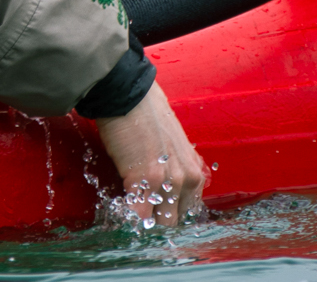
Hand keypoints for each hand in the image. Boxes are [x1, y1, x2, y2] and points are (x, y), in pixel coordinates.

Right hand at [94, 82, 206, 227]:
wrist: (128, 94)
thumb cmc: (147, 114)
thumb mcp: (173, 143)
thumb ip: (176, 167)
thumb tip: (167, 183)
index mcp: (194, 170)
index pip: (187, 208)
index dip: (169, 207)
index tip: (155, 203)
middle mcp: (186, 178)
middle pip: (173, 218)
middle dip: (157, 214)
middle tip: (141, 202)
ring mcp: (167, 181)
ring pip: (158, 221)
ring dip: (143, 214)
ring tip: (132, 199)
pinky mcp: (143, 181)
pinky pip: (138, 214)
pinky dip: (129, 213)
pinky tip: (123, 201)